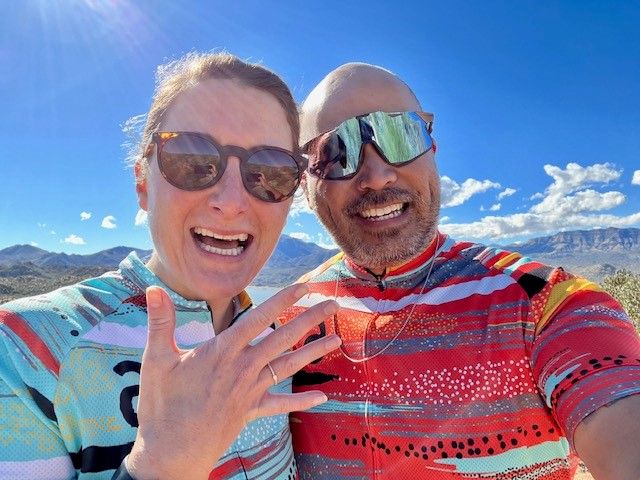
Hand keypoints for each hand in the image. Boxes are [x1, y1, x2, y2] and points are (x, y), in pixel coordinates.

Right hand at [127, 284, 339, 479]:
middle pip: (283, 338)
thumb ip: (160, 323)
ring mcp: (250, 390)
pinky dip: (301, 401)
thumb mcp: (156, 361)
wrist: (172, 452)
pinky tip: (322, 397)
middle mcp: (243, 368)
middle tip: (334, 304)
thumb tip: (153, 289)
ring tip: (338, 340)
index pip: (258, 318)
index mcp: (222, 351)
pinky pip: (280, 404)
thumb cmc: (162, 406)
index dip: (283, 300)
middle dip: (310, 319)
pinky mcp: (251, 410)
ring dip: (314, 352)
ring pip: (288, 366)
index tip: (304, 287)